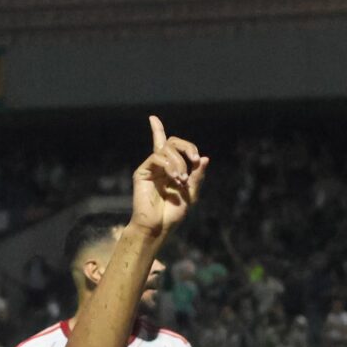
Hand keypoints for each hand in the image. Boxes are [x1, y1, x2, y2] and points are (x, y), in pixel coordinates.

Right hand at [129, 116, 206, 236]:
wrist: (158, 226)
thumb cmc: (172, 213)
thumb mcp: (191, 193)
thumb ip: (197, 176)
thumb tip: (205, 158)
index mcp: (170, 168)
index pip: (165, 145)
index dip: (157, 130)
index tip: (153, 119)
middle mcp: (159, 166)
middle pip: (171, 142)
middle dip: (187, 146)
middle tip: (195, 159)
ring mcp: (150, 168)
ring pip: (166, 149)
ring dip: (179, 162)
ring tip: (182, 179)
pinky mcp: (142, 172)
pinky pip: (157, 157)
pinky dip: (169, 165)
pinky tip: (174, 178)